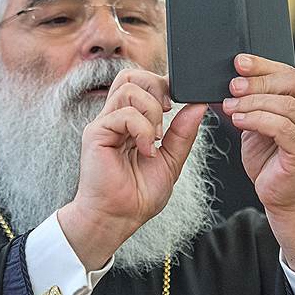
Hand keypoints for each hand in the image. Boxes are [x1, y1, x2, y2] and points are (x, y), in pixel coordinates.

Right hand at [58, 70, 206, 269]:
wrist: (118, 218)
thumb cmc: (138, 195)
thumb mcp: (171, 160)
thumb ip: (183, 133)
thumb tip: (198, 106)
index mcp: (130, 122)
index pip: (141, 84)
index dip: (161, 85)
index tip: (177, 104)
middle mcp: (114, 118)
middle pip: (131, 76)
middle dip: (156, 87)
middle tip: (167, 113)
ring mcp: (104, 124)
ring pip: (129, 89)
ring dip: (151, 112)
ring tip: (154, 138)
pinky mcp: (96, 133)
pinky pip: (124, 114)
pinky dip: (142, 129)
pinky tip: (146, 150)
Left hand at [221, 54, 294, 212]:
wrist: (286, 199)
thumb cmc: (273, 161)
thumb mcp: (262, 125)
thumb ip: (257, 104)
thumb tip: (235, 81)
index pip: (292, 75)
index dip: (264, 65)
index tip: (239, 62)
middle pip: (293, 83)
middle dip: (259, 80)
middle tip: (233, 85)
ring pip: (285, 105)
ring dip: (251, 102)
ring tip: (229, 106)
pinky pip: (280, 127)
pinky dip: (256, 120)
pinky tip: (238, 120)